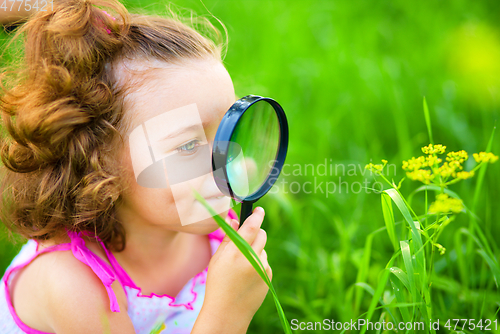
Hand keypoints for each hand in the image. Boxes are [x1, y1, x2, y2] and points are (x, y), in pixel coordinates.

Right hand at [200, 207, 271, 329]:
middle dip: (255, 232)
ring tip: (241, 264)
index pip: (252, 226)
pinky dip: (258, 262)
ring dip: (255, 250)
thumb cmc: (218, 283)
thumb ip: (228, 238)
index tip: (259, 209)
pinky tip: (247, 274)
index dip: (257, 215)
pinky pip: (265, 261)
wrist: (227, 312)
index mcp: (236, 252)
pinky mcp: (268, 276)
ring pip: (263, 249)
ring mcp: (263, 268)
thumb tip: (235, 219)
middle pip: (262, 235)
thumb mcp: (218, 259)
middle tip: (245, 238)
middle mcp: (252, 258)